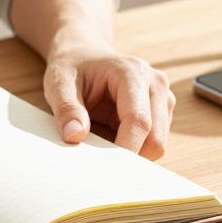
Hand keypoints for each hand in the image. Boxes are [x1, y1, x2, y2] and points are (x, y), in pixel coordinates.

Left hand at [42, 44, 175, 159]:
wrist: (83, 53)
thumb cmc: (72, 67)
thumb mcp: (58, 83)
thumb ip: (66, 108)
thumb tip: (75, 136)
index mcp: (132, 73)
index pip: (139, 121)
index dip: (125, 149)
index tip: (103, 170)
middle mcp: (156, 84)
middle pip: (156, 138)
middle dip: (130, 157)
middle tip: (99, 164)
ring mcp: (163, 98)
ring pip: (157, 143)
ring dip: (132, 152)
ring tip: (102, 141)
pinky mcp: (163, 111)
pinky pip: (153, 142)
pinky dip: (134, 148)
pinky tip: (112, 138)